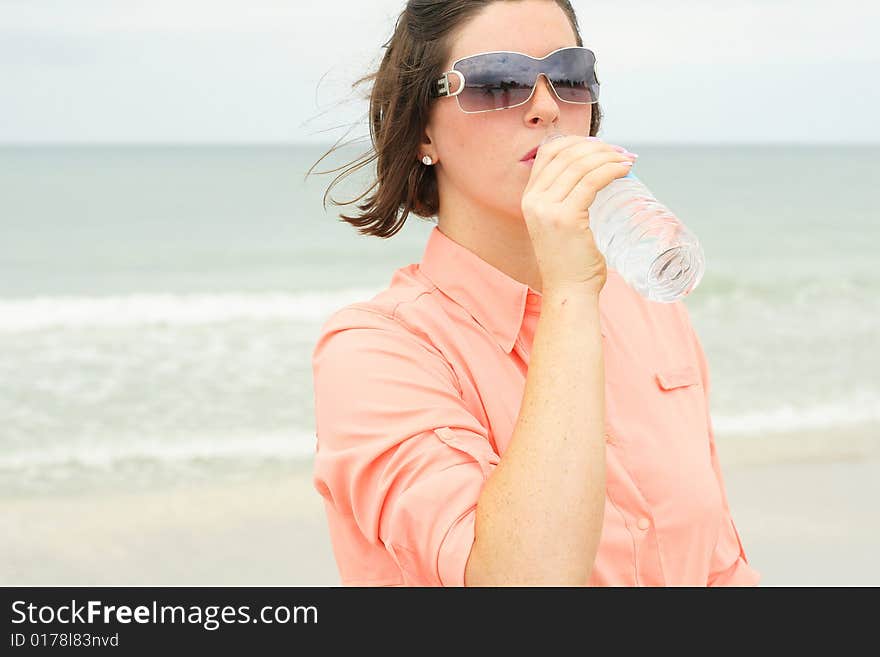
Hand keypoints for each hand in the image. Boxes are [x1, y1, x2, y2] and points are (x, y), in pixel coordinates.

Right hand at [521, 134, 635, 295]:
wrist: (569, 290)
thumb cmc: (571, 261)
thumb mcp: (558, 222)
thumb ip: (566, 199)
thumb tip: (594, 172)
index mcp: (529, 198)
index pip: (548, 153)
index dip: (576, 142)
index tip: (600, 145)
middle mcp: (533, 200)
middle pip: (566, 155)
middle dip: (598, 147)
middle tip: (620, 152)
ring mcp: (548, 209)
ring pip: (581, 165)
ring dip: (608, 156)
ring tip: (626, 160)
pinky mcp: (566, 218)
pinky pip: (592, 181)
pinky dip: (611, 170)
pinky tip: (624, 170)